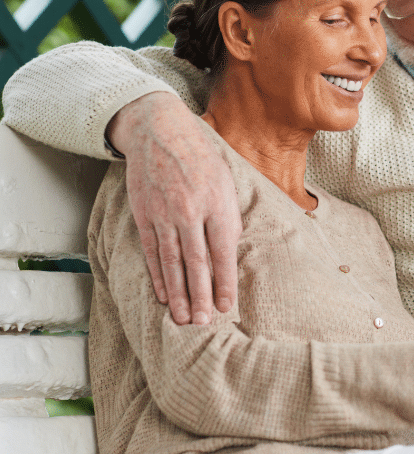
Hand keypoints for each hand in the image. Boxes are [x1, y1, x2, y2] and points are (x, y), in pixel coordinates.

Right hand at [108, 92, 241, 324]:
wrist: (160, 131)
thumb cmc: (202, 159)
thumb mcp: (226, 182)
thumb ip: (228, 218)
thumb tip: (230, 254)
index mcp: (217, 203)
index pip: (223, 252)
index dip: (225, 282)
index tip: (228, 306)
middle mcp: (190, 211)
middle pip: (196, 262)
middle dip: (201, 295)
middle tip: (204, 323)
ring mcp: (164, 213)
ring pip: (172, 261)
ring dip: (179, 293)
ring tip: (184, 318)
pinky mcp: (144, 214)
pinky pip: (152, 251)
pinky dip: (158, 276)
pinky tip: (164, 295)